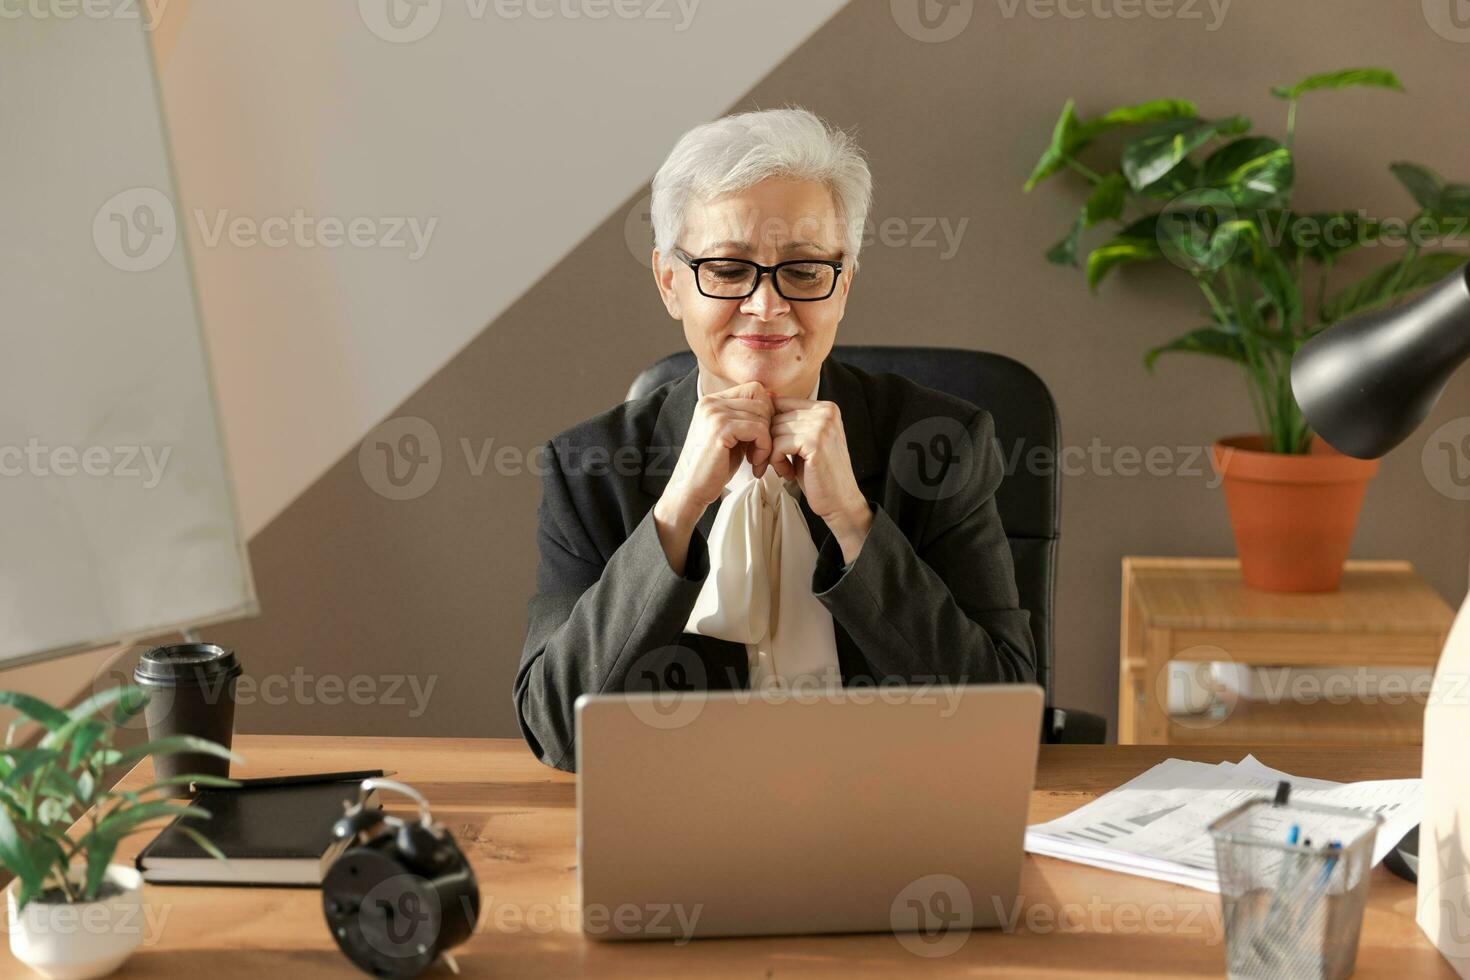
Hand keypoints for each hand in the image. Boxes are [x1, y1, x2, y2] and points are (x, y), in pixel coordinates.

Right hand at [658, 380, 774, 526]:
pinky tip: (754, 463)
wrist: (692, 489)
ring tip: (756, 460)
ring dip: (766, 442)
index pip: (755, 388)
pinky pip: (759, 430)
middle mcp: (711, 402)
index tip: (762, 436)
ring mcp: (714, 413)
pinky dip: (763, 448)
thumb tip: (774, 397)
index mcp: (713, 400)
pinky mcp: (720, 429)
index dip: (767, 411)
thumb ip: (748, 417)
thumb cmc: (715, 466)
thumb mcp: (734, 436)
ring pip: (762, 417)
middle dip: (768, 428)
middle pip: (761, 401)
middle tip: (761, 452)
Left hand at [770, 395, 872, 561]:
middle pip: (775, 418)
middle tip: (768, 463)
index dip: (768, 427)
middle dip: (766, 442)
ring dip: (771, 454)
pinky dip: (776, 461)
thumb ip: (791, 422)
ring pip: (774, 431)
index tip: (766, 446)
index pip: (781, 403)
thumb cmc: (819, 474)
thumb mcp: (805, 441)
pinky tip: (787, 473)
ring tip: (782, 470)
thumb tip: (765, 399)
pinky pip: (778, 445)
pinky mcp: (814, 442)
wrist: (840, 502)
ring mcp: (822, 425)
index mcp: (826, 408)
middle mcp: (826, 412)